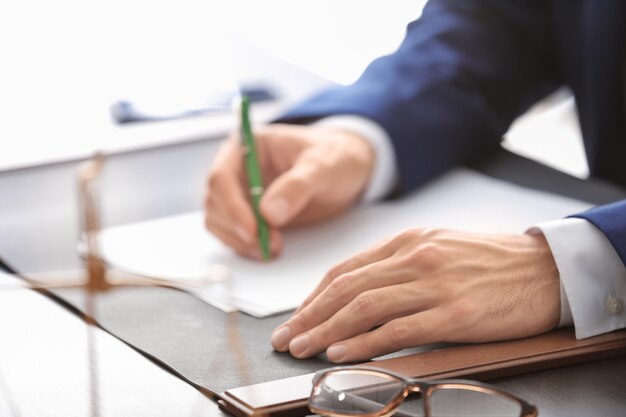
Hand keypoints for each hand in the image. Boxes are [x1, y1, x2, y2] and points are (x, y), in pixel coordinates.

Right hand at [204, 124, 373, 259]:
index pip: (221, 176)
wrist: (346, 170)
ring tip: (273, 248)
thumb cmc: (336, 158)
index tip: (252, 229)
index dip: (231, 205)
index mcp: (247, 146)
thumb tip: (269, 213)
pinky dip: (245, 246)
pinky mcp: (247, 214)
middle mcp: (236, 169)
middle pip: (215, 202)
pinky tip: (269, 249)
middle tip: (268, 245)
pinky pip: (232, 234)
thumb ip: (298, 185)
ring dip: (240, 241)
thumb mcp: (325, 166)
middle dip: (238, 227)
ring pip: (219, 221)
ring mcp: (239, 193)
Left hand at [270, 228, 559, 361]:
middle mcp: (415, 258)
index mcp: (407, 240)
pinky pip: (398, 329)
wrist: (545, 268)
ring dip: (327, 331)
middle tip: (287, 338)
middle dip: (310, 316)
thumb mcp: (438, 247)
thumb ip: (398, 264)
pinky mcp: (455, 313)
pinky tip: (342, 353)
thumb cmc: (489, 261)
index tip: (296, 317)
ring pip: (365, 308)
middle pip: (347, 289)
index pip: (346, 269)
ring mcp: (434, 284)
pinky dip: (365, 342)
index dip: (314, 296)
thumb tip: (357, 291)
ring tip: (303, 349)